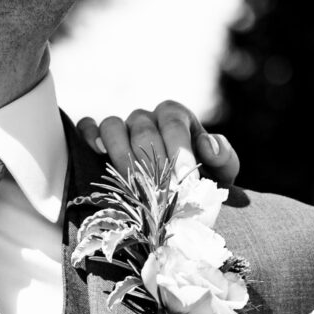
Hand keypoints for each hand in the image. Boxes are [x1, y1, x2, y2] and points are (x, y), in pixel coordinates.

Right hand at [76, 101, 240, 186]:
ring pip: (113, 125)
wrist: (177, 195)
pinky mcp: (99, 137)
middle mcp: (147, 118)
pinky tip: (97, 155)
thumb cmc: (201, 180)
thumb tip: (210, 146)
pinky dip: (89, 137)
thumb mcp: (221, 172)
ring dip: (121, 155)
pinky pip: (88, 127)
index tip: (185, 178)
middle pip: (143, 128)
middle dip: (152, 162)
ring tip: (133, 184)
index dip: (179, 149)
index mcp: (176, 117)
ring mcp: (122, 126)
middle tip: (160, 191)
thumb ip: (224, 158)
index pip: (174, 122)